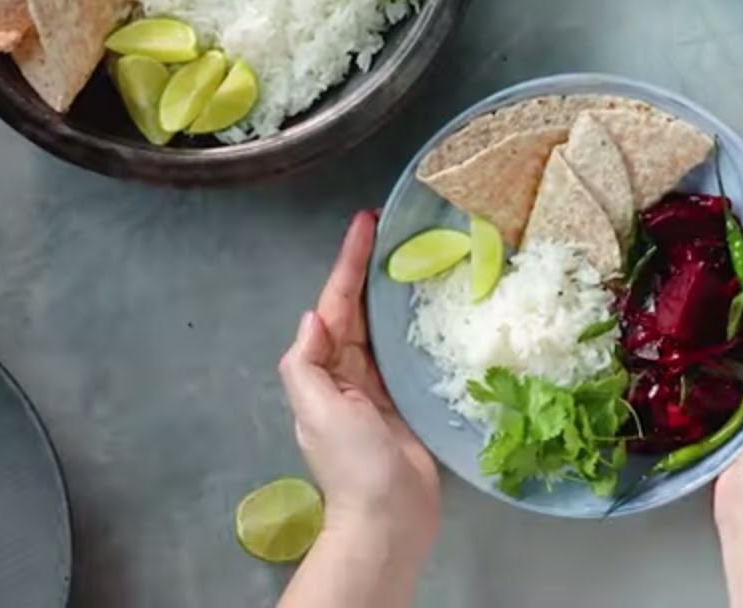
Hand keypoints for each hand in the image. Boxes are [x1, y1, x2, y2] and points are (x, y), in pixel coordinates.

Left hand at [278, 211, 439, 550]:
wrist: (390, 519)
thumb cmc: (353, 466)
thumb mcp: (317, 412)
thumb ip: (307, 364)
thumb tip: (314, 317)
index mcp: (323, 368)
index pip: (334, 304)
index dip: (348, 263)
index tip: (365, 223)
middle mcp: (348, 370)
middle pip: (358, 307)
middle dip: (370, 266)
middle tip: (392, 225)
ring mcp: (378, 384)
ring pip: (383, 324)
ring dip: (394, 289)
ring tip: (416, 251)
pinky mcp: (407, 398)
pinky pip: (408, 350)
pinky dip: (416, 323)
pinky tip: (435, 303)